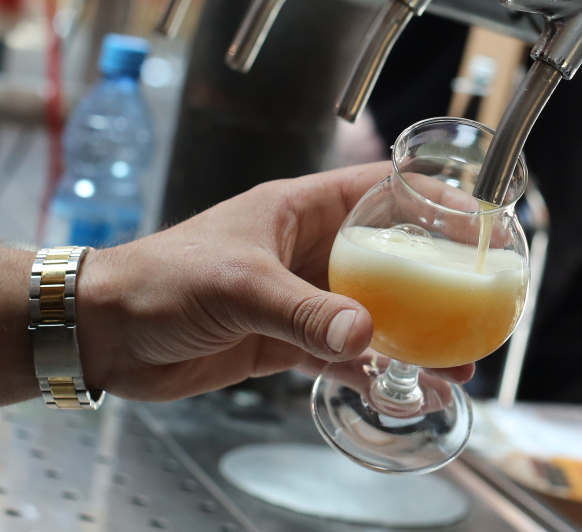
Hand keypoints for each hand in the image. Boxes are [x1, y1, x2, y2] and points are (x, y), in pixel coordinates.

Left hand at [76, 164, 473, 401]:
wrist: (101, 332)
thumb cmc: (156, 280)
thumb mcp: (237, 286)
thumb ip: (303, 312)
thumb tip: (366, 336)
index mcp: (298, 210)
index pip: (379, 191)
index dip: (430, 200)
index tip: (476, 221)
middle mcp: (305, 250)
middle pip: (388, 260)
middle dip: (436, 284)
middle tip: (480, 308)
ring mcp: (297, 298)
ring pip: (372, 314)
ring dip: (414, 338)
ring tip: (459, 364)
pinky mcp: (282, 342)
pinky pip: (342, 356)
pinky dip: (374, 373)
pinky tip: (406, 390)